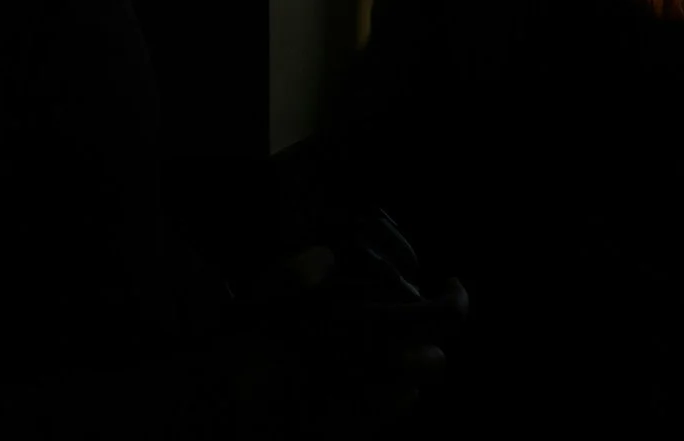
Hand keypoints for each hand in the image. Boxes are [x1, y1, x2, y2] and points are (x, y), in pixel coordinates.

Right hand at [237, 245, 467, 425]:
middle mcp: (384, 374)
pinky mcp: (351, 433)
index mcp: (379, 331)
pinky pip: (385, 416)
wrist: (226, 400)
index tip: (451, 285)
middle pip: (435, 362)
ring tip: (379, 357)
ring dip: (404, 374)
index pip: (447, 317)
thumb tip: (326, 259)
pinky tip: (359, 385)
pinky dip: (383, 400)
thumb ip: (307, 267)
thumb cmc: (252, 340)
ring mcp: (369, 410)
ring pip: (412, 393)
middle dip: (427, 345)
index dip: (457, 299)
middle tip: (409, 329)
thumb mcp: (276, 287)